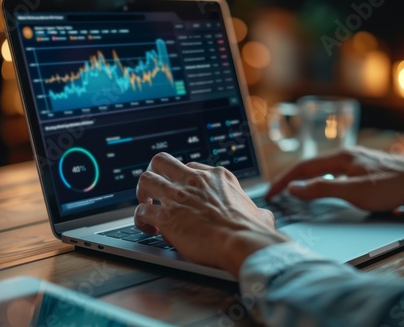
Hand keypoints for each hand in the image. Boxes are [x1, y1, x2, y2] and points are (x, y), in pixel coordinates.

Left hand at [135, 152, 288, 276]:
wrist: (242, 241)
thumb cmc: (253, 230)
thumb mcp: (260, 213)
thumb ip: (257, 211)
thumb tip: (262, 216)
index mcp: (217, 177)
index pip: (191, 166)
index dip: (184, 179)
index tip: (183, 192)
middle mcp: (195, 181)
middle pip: (162, 161)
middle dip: (156, 173)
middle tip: (156, 190)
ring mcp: (179, 197)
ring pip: (146, 179)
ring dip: (142, 192)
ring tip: (147, 204)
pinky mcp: (167, 217)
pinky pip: (141, 211)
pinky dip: (140, 219)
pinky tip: (148, 229)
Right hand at [266, 147, 403, 211]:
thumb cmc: (392, 187)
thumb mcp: (353, 191)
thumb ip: (321, 189)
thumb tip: (293, 188)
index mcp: (340, 157)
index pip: (302, 167)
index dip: (283, 180)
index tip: (270, 193)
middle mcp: (346, 155)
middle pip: (309, 166)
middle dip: (290, 179)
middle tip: (275, 193)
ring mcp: (355, 162)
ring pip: (321, 170)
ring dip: (304, 180)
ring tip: (291, 191)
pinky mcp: (364, 170)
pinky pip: (332, 174)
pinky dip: (318, 182)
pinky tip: (320, 189)